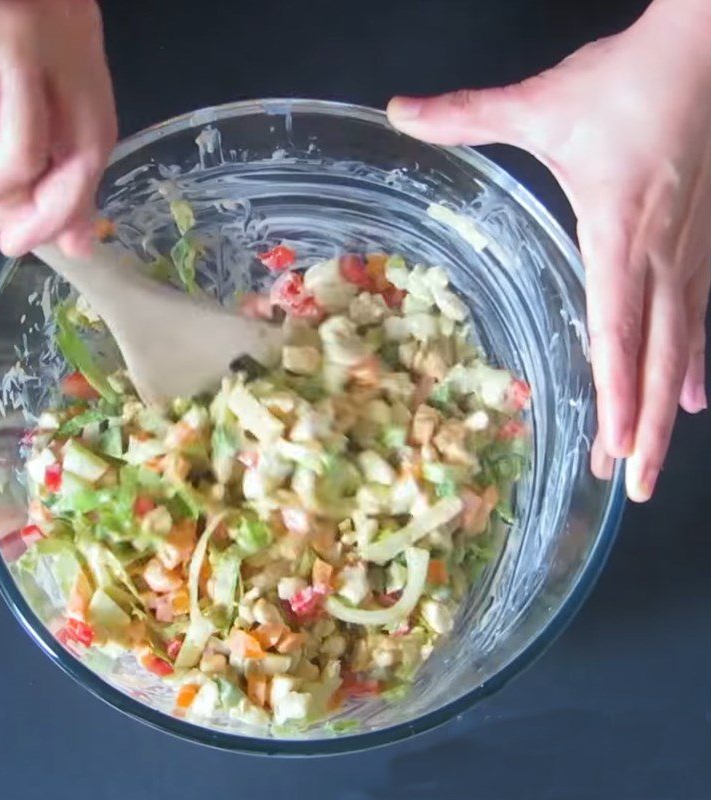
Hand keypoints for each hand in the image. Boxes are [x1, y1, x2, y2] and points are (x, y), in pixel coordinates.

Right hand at [0, 0, 116, 255]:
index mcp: (76, 38)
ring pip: (9, 158)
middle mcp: (47, 34)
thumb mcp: (33, 48)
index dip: (73, 207)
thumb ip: (56, 133)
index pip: (94, 143)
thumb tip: (73, 235)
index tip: (53, 242)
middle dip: (23, 212)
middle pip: (62, 158)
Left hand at [387, 0, 710, 501]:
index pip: (617, 330)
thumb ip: (468, 115)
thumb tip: (397, 111)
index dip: (614, 394)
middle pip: (654, 359)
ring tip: (654, 461)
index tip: (611, 448)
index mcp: (617, 234)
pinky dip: (697, 363)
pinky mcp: (705, 244)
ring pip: (683, 348)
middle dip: (642, 429)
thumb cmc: (626, 83)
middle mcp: (660, 257)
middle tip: (632, 486)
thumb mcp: (540, 104)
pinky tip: (696, 397)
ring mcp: (691, 254)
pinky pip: (704, 317)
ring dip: (665, 411)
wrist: (707, 48)